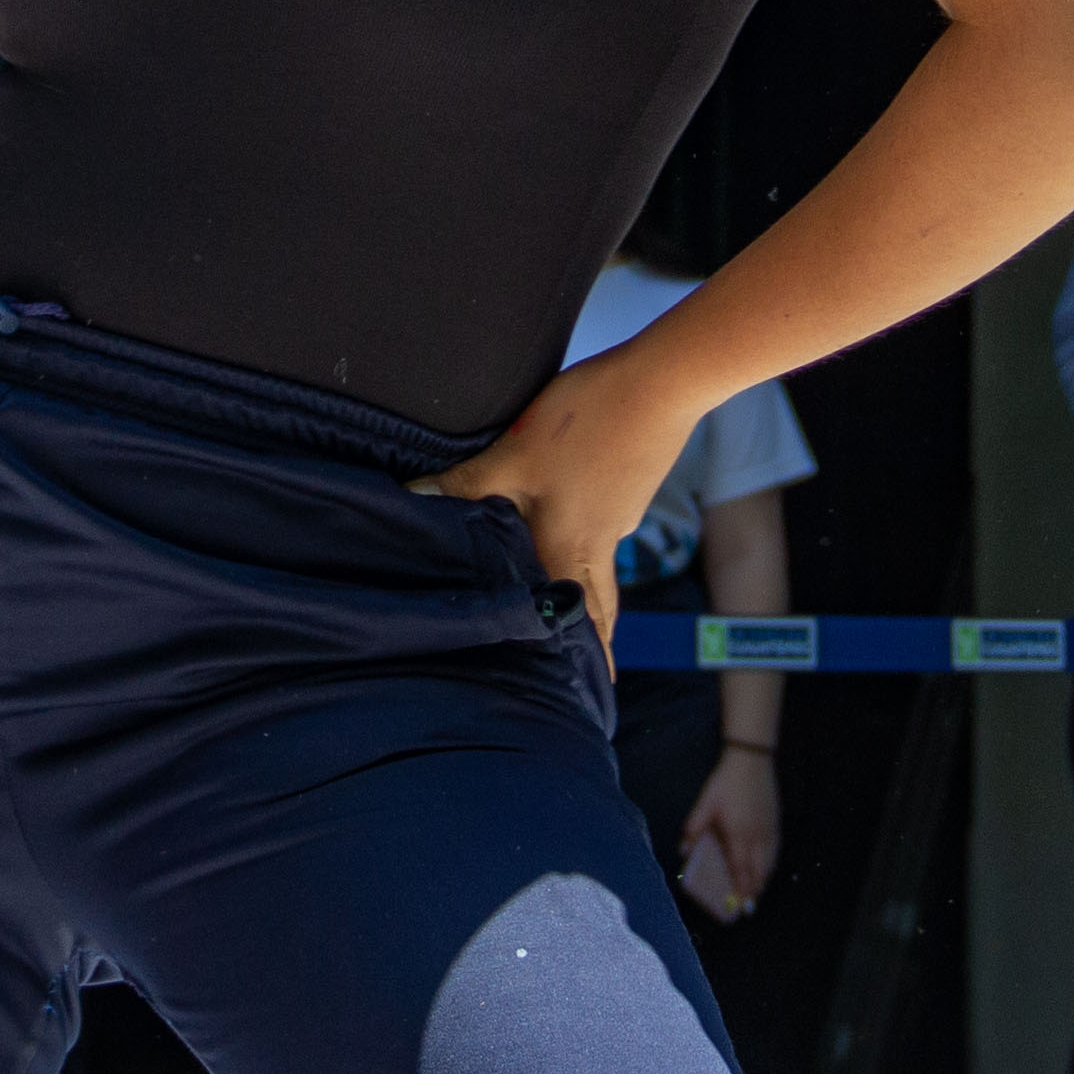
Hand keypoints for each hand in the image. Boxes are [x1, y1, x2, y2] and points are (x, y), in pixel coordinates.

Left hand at [416, 344, 696, 648]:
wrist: (662, 382)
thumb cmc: (586, 424)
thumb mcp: (514, 454)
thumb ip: (465, 483)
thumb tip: (411, 499)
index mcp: (573, 550)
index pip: (582, 621)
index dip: (588, 657)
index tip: (592, 692)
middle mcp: (602, 542)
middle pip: (598, 601)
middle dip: (593, 636)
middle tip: (590, 669)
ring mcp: (620, 512)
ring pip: (596, 561)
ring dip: (581, 586)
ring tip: (560, 601)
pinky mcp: (626, 483)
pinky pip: (600, 525)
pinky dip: (583, 538)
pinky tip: (563, 519)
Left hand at [680, 745, 778, 919]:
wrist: (751, 761)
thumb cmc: (725, 783)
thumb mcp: (705, 804)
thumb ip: (694, 828)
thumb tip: (683, 851)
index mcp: (738, 833)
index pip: (740, 868)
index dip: (741, 887)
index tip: (740, 903)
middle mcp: (757, 836)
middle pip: (758, 870)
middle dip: (754, 890)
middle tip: (750, 907)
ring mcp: (769, 829)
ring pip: (770, 862)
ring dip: (764, 879)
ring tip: (758, 892)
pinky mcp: (775, 822)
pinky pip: (776, 850)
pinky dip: (771, 864)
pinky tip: (768, 867)